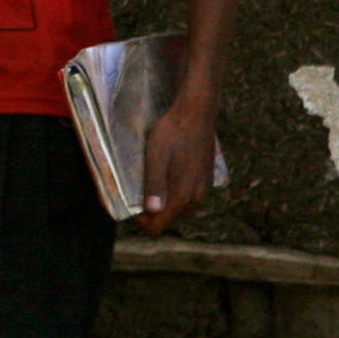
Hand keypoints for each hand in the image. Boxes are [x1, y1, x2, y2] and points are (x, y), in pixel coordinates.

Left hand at [136, 86, 219, 234]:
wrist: (197, 113)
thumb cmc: (173, 132)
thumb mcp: (156, 156)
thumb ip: (154, 185)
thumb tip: (153, 211)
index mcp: (183, 195)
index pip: (161, 224)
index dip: (144, 222)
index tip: (132, 209)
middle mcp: (197, 197)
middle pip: (171, 218)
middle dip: (154, 213)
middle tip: (138, 195)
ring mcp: (204, 188)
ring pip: (181, 207)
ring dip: (166, 203)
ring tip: (150, 187)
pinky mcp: (206, 179)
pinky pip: (189, 196)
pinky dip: (176, 194)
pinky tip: (166, 179)